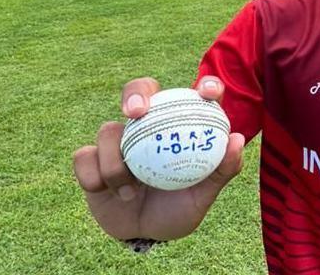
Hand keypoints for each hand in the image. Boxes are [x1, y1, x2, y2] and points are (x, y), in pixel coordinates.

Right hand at [72, 76, 244, 240]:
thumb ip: (222, 170)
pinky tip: (107, 192)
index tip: (209, 93)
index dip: (205, 85)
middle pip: (139, 90)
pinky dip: (94, 176)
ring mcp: (118, 140)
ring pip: (108, 130)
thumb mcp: (203, 196)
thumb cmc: (178, 209)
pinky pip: (84, 156)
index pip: (194, 95)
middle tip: (136, 113)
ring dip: (115, 164)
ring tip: (128, 191)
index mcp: (180, 126)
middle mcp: (148, 126)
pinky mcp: (92, 159)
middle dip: (135, 94)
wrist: (143, 235)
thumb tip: (236, 139)